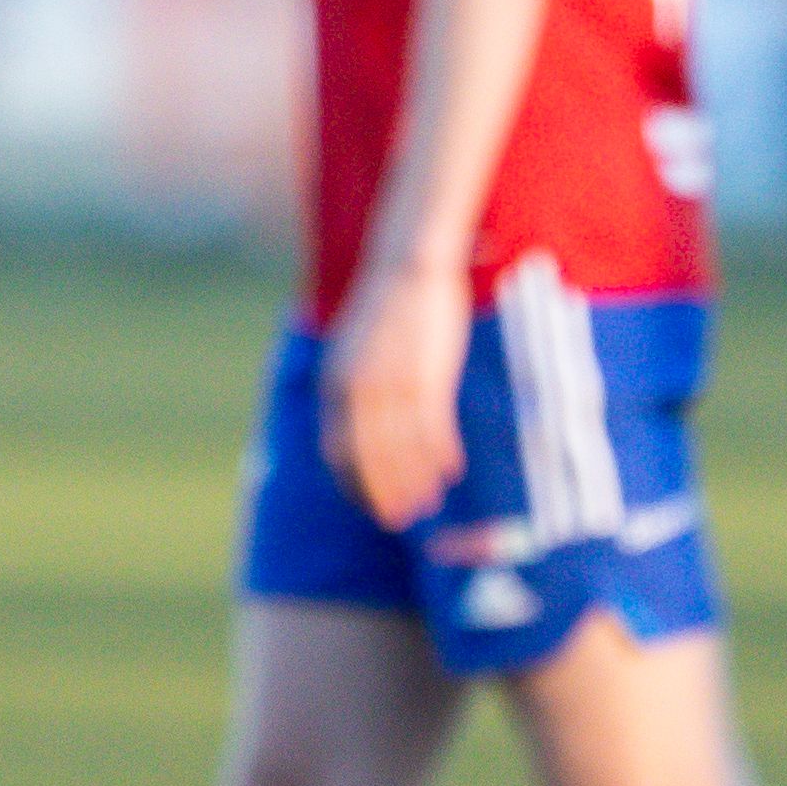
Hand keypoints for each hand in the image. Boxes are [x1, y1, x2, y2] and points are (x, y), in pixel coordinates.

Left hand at [320, 253, 473, 529]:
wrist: (409, 265)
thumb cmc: (386, 310)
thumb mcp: (355, 352)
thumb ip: (352, 390)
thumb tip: (359, 428)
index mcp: (334, 383)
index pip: (337, 452)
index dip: (354, 484)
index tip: (369, 505)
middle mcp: (358, 389)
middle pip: (368, 459)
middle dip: (383, 494)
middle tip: (399, 520)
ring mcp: (393, 383)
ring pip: (402, 449)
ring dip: (415, 481)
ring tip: (429, 501)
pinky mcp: (426, 375)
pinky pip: (433, 428)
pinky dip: (440, 454)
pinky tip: (451, 469)